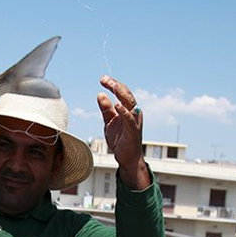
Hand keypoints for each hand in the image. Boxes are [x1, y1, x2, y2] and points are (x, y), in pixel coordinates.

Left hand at [97, 75, 149, 189]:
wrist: (127, 158)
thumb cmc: (120, 139)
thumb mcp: (109, 121)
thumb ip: (105, 109)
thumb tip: (100, 94)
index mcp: (128, 109)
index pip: (122, 93)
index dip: (113, 84)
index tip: (103, 78)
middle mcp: (134, 113)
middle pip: (127, 95)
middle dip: (116, 86)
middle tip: (104, 79)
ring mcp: (135, 121)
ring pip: (130, 103)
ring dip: (121, 94)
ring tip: (112, 86)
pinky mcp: (133, 131)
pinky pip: (130, 119)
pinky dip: (124, 111)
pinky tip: (117, 105)